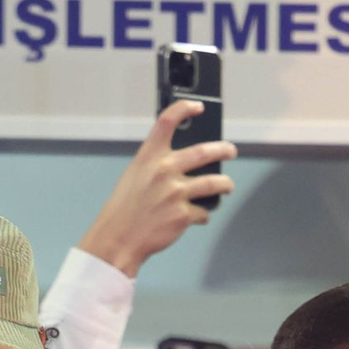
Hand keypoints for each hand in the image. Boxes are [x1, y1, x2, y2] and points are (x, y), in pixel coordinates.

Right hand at [79, 100, 237, 276]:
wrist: (117, 241)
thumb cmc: (122, 211)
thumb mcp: (133, 178)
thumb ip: (155, 166)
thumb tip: (182, 164)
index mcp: (149, 158)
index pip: (168, 121)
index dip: (185, 108)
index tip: (198, 107)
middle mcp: (165, 170)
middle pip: (205, 151)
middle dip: (224, 150)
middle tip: (230, 151)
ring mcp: (176, 193)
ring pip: (214, 183)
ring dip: (225, 184)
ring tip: (227, 186)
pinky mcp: (183, 214)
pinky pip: (203, 212)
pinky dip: (202, 215)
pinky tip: (197, 218)